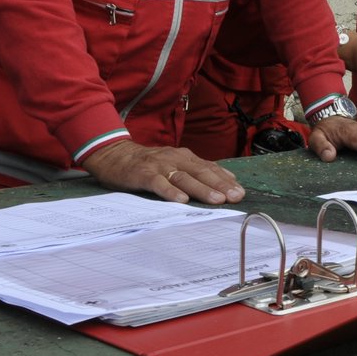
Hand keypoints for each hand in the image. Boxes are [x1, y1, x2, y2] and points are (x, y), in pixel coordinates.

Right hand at [81, 139, 243, 203]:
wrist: (115, 155)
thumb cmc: (149, 164)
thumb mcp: (175, 163)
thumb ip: (197, 170)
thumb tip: (226, 181)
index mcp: (186, 157)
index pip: (210, 168)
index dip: (226, 180)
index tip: (241, 193)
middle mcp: (176, 159)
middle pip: (201, 172)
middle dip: (220, 185)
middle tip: (236, 197)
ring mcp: (160, 166)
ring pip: (184, 178)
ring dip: (202, 189)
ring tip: (217, 200)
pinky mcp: (144, 174)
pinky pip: (159, 183)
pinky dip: (170, 191)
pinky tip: (181, 200)